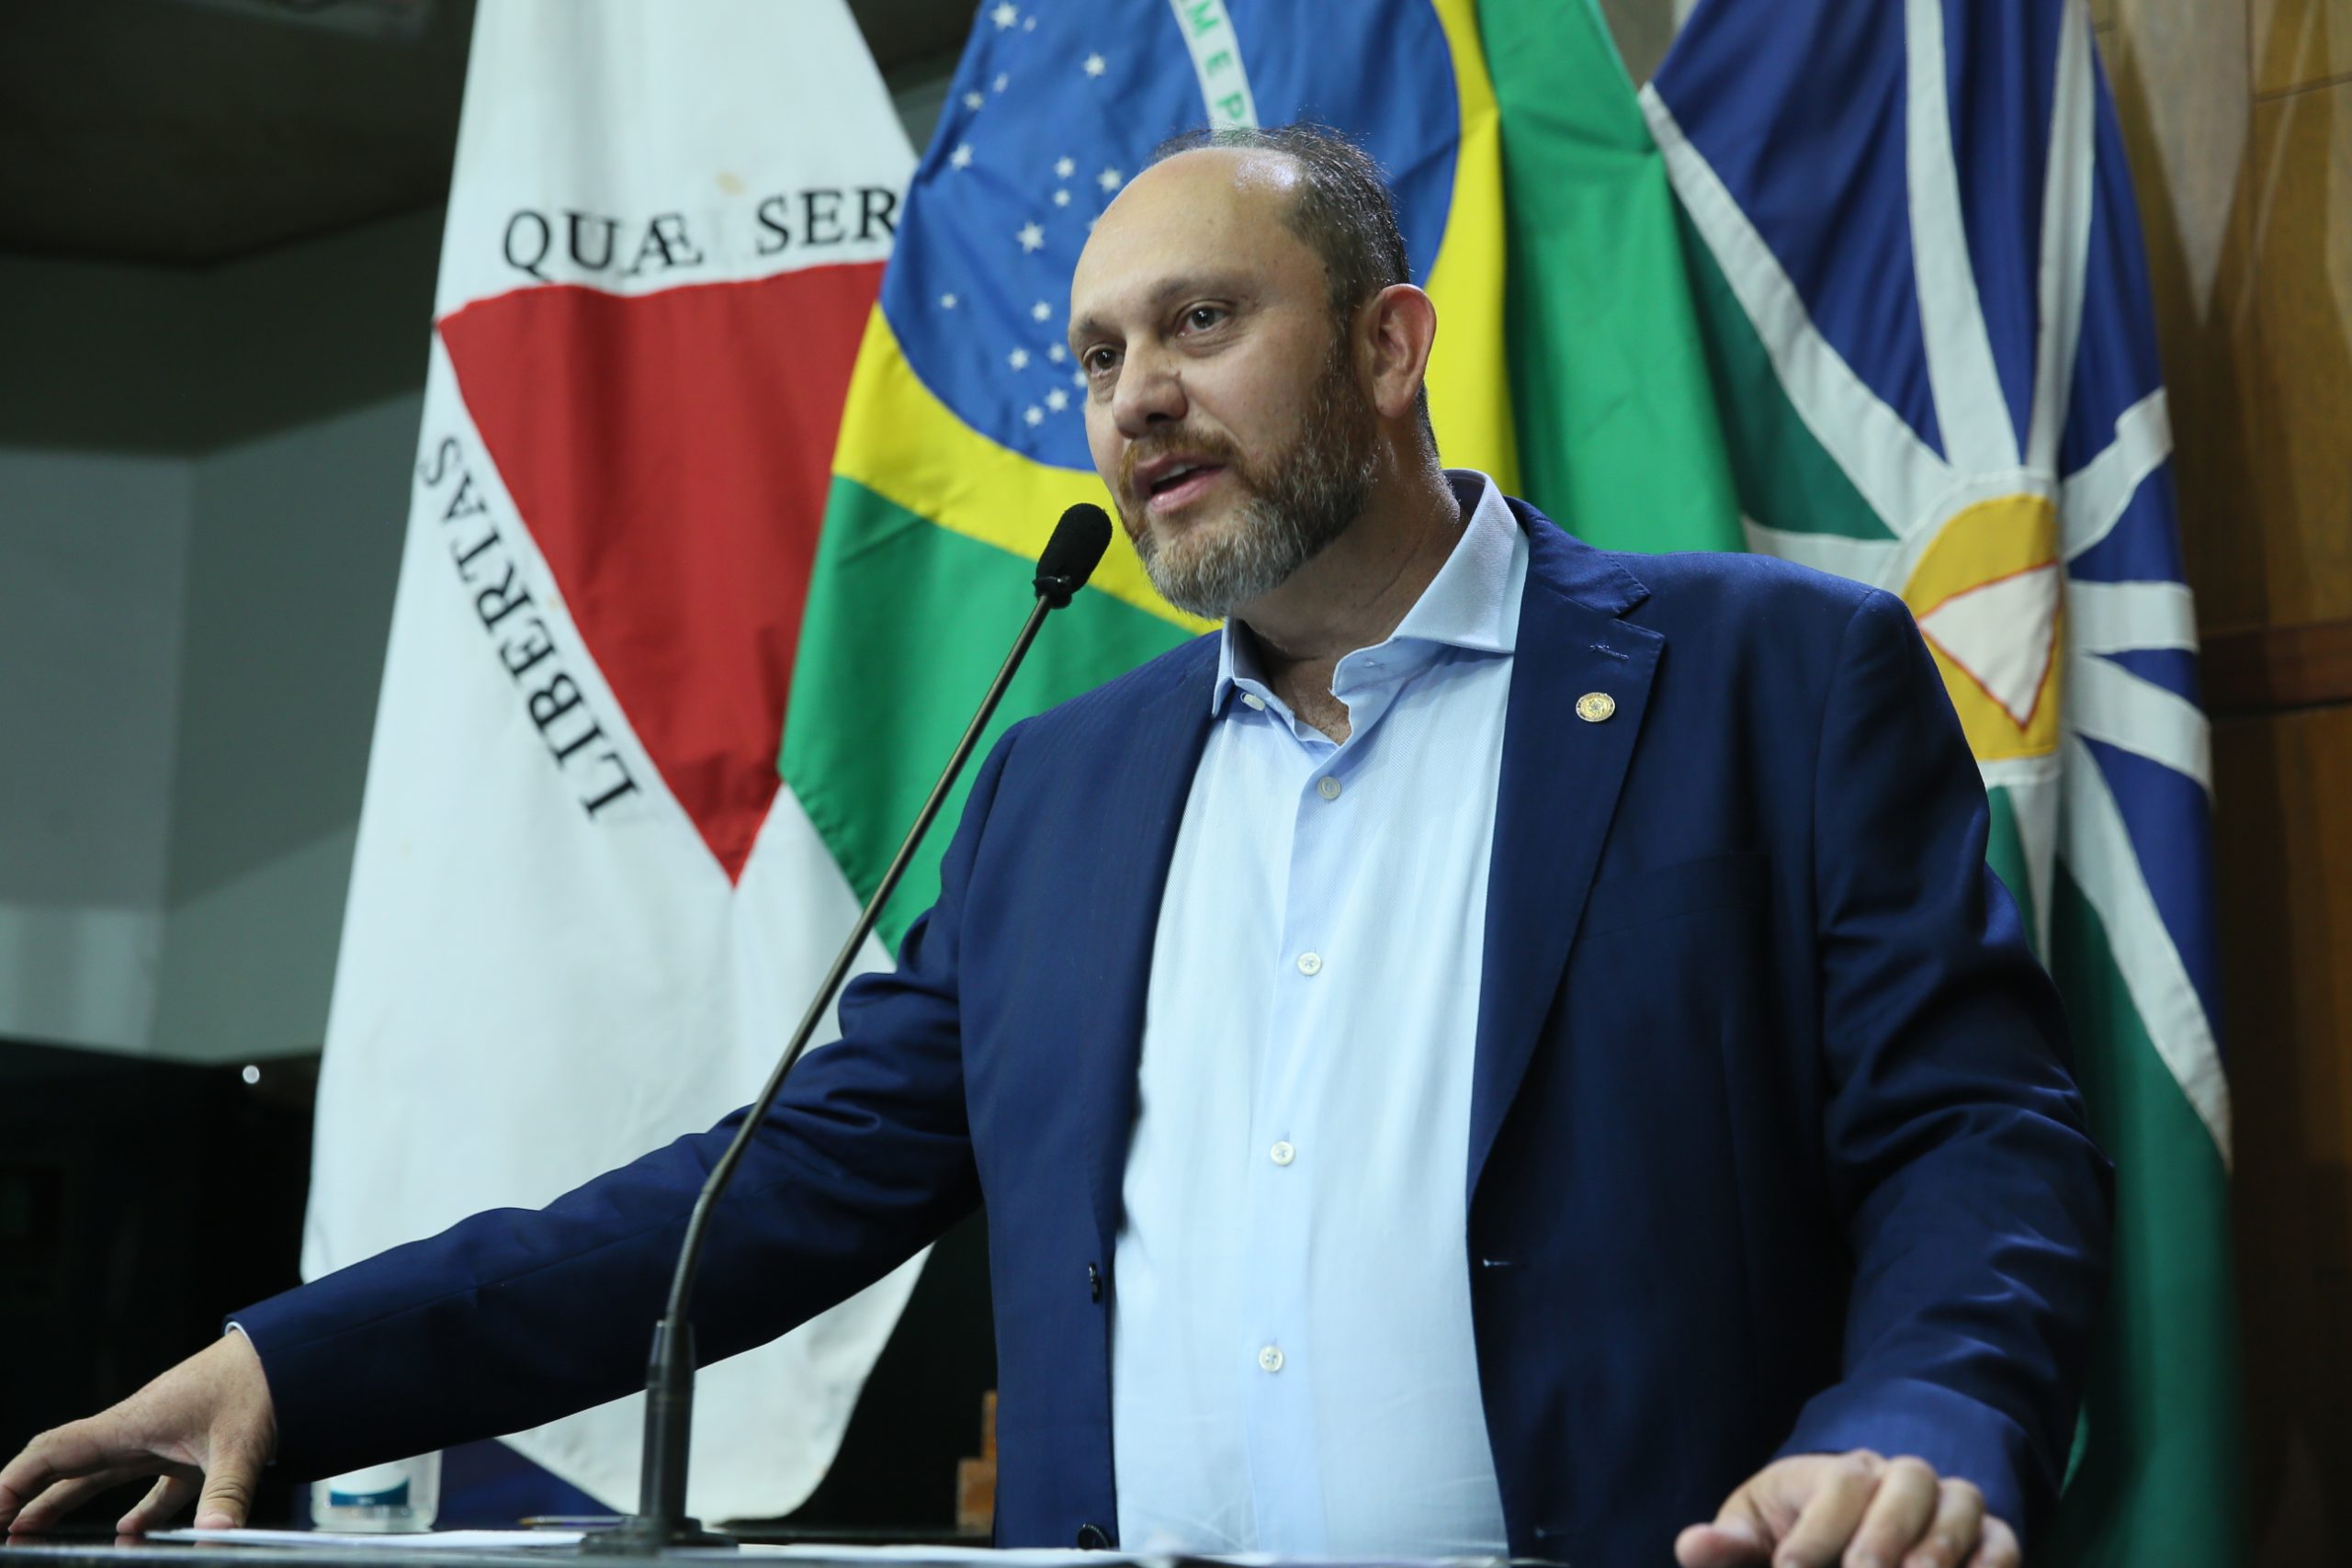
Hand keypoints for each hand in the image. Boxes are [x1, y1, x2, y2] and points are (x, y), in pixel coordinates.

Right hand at [0, 1331, 278, 1535]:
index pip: (54, 1453)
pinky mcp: (195, 1448)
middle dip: (28, 1498)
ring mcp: (165, 1438)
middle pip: (67, 1466)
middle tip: (1, 1532)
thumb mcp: (243, 1441)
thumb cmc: (264, 1380)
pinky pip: (153, 1486)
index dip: (12, 1483)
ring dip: (69, 1504)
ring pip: (104, 1476)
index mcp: (133, 1423)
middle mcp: (140, 1429)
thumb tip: (215, 1536)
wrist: (300, 1350)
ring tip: (37, 1536)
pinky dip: (138, 1512)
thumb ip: (226, 1493)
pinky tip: (130, 1538)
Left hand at [1675, 1451, 2018, 1567]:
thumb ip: (1732, 1545)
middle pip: (1908, 1482)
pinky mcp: (1992, 1538)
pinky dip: (1992, 1563)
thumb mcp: (1760, 1534)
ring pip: (1961, 1507)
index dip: (1816, 1535)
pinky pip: (2004, 1542)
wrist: (1858, 1536)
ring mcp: (1953, 1505)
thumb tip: (1691, 1545)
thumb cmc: (1798, 1533)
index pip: (1837, 1485)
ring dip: (1937, 1550)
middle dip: (1884, 1536)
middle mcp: (1903, 1477)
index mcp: (1843, 1470)